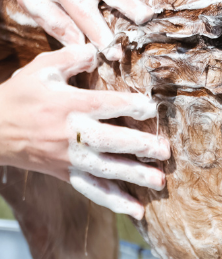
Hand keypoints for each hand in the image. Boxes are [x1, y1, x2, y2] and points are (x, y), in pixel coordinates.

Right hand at [0, 45, 169, 218]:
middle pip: (110, 141)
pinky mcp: (65, 173)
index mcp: (68, 105)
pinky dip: (115, 201)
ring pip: (105, 169)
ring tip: (159, 182)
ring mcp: (69, 157)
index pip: (106, 106)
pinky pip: (92, 190)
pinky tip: (137, 210)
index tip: (152, 108)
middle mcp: (71, 133)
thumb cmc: (19, 96)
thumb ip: (71, 57)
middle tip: (164, 151)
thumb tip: (97, 49)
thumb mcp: (41, 69)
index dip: (131, 106)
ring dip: (134, 176)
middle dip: (139, 146)